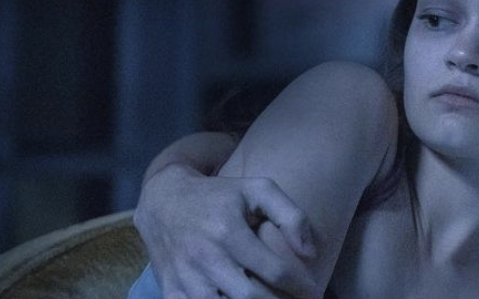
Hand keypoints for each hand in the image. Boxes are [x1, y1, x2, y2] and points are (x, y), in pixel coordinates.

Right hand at [134, 164, 321, 298]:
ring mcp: (185, 277)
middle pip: (250, 298)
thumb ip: (290, 216)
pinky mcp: (171, 289)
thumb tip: (310, 253)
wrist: (163, 200)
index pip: (274, 270)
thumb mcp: (258, 190)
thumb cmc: (219, 195)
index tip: (315, 293)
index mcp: (229, 231)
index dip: (300, 287)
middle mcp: (206, 257)